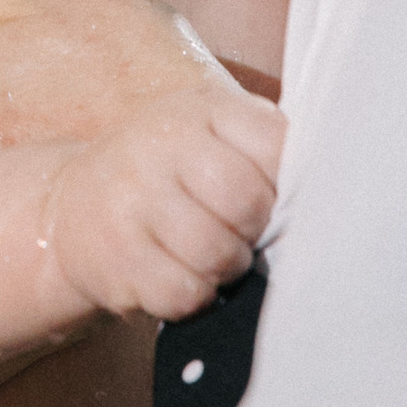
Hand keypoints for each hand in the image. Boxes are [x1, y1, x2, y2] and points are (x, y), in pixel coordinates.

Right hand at [45, 87, 283, 320]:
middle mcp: (159, 143)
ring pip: (217, 254)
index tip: (273, 197)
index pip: (275, 146)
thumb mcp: (212, 136)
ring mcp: (131, 200)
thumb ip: (266, 148)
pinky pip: (183, 294)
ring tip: (212, 255)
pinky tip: (180, 275)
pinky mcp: (116, 256)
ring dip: (227, 268)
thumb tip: (334, 190)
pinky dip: (194, 297)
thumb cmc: (168, 174)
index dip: (287, 185)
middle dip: (255, 231)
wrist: (73, 205)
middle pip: (245, 202)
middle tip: (241, 233)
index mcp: (200, 109)